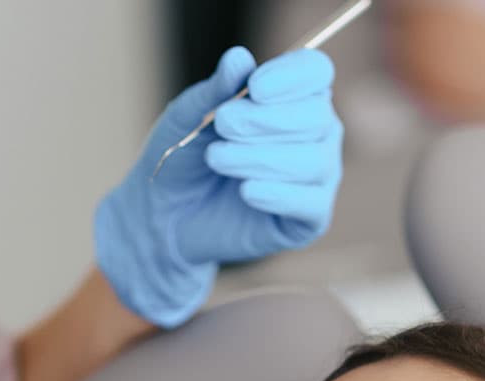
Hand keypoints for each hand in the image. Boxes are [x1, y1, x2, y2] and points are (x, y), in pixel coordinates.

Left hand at [95, 47, 344, 327]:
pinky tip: (245, 191)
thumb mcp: (190, 116)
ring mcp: (317, 176)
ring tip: (217, 159)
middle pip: (316, 116)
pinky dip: (277, 194)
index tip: (254, 87)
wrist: (166, 216)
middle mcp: (316, 132)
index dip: (290, 77)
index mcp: (294, 96)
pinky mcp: (309, 219)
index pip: (315, 73)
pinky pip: (310, 202)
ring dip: (260, 157)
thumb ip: (216, 89)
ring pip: (312, 160)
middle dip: (264, 120)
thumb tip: (238, 57)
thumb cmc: (185, 157)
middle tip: (222, 125)